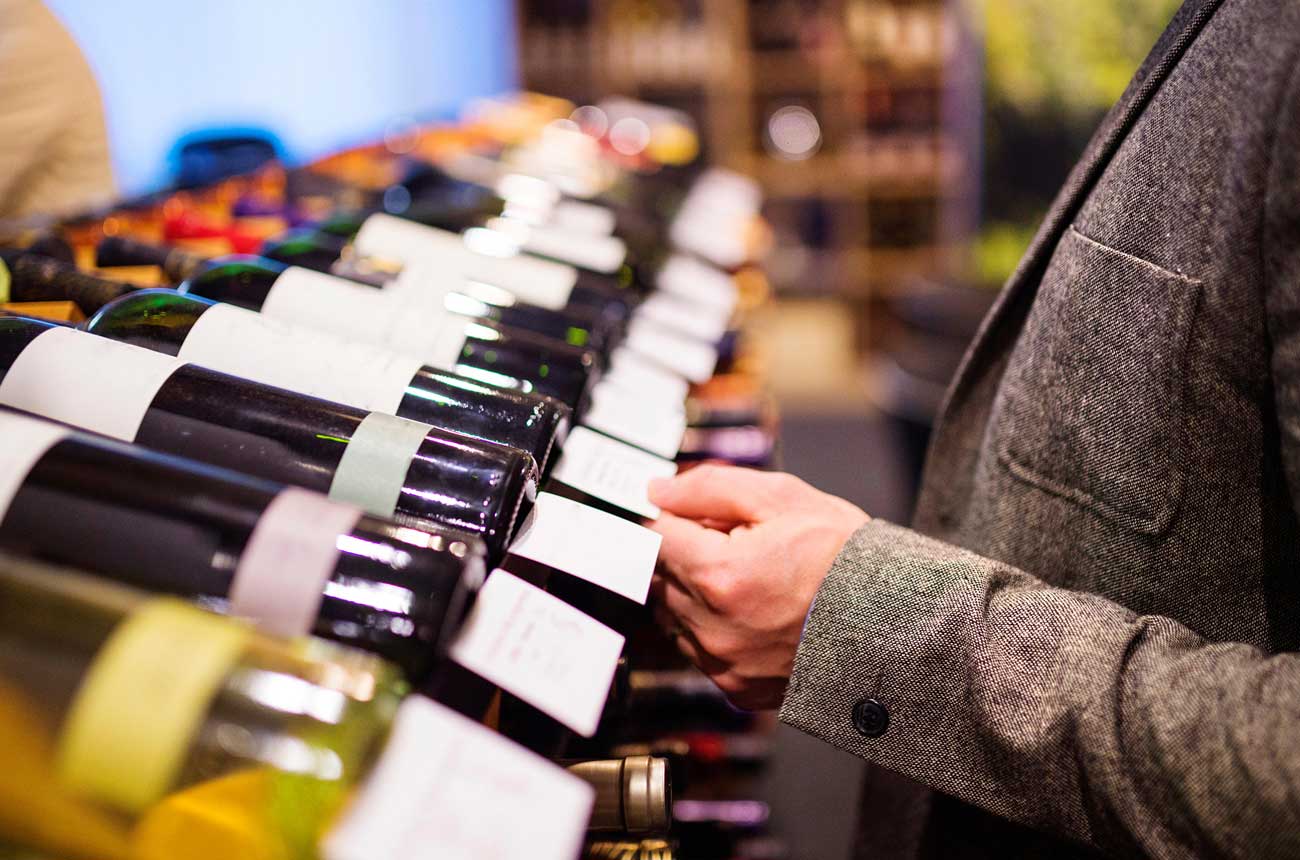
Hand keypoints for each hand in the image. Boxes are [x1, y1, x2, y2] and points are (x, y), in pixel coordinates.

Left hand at [648, 464, 869, 709]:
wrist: (895, 621)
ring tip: (751, 578)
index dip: (671, 516)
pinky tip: (755, 611)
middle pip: (662, 575)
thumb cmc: (845, 557)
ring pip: (675, 614)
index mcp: (719, 575)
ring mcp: (724, 664)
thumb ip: (708, 489)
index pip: (655, 536)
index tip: (688, 513)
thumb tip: (658, 491)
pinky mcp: (737, 688)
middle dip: (689, 551)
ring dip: (697, 591)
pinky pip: (700, 649)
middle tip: (736, 541)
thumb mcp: (782, 498)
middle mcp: (713, 627)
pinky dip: (715, 626)